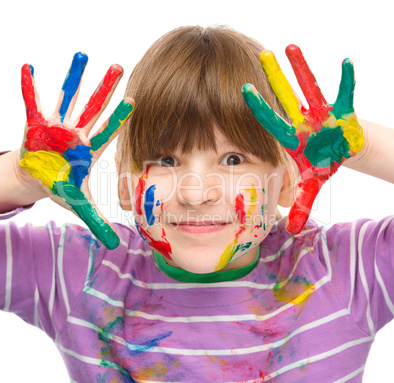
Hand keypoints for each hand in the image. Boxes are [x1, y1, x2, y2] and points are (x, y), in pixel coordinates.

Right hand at [19, 52, 133, 248]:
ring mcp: (56, 126)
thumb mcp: (78, 203)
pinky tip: (28, 68)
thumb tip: (114, 244)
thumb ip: (97, 221)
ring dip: (74, 78)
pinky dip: (29, 87)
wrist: (37, 177)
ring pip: (68, 99)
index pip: (108, 132)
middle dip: (104, 89)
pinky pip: (31, 103)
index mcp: (88, 150)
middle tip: (118, 66)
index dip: (120, 118)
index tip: (134, 101)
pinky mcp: (35, 124)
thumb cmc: (60, 186)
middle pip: (93, 109)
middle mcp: (76, 134)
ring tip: (83, 55)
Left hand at [242, 45, 363, 233]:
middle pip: (285, 98)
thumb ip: (299, 204)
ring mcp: (320, 114)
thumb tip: (290, 230)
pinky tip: (345, 64)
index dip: (258, 108)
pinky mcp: (341, 111)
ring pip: (309, 88)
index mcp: (291, 138)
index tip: (242, 91)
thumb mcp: (309, 185)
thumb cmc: (320, 163)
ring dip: (301, 69)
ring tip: (290, 47)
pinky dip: (346, 81)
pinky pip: (344, 94)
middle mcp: (302, 122)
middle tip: (262, 55)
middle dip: (275, 79)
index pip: (270, 122)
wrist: (339, 152)